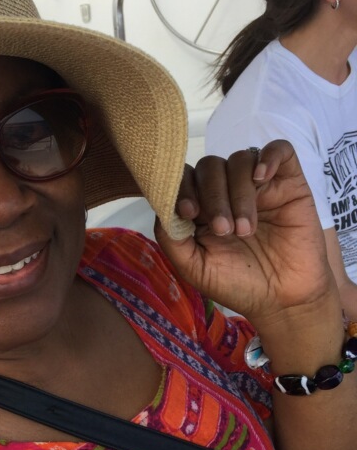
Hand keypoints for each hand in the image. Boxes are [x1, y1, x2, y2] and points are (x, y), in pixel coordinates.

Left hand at [154, 141, 336, 326]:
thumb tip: (160, 206)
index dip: (181, 188)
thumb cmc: (237, 284)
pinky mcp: (288, 182)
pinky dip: (268, 157)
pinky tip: (262, 179)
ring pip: (239, 160)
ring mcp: (257, 184)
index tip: (188, 212)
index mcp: (200, 208)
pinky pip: (279, 150)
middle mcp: (226, 191)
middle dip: (212, 196)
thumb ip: (172, 238)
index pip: (184, 179)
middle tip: (223, 230)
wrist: (283, 299)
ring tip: (245, 230)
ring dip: (239, 193)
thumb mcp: (194, 267)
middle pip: (210, 167)